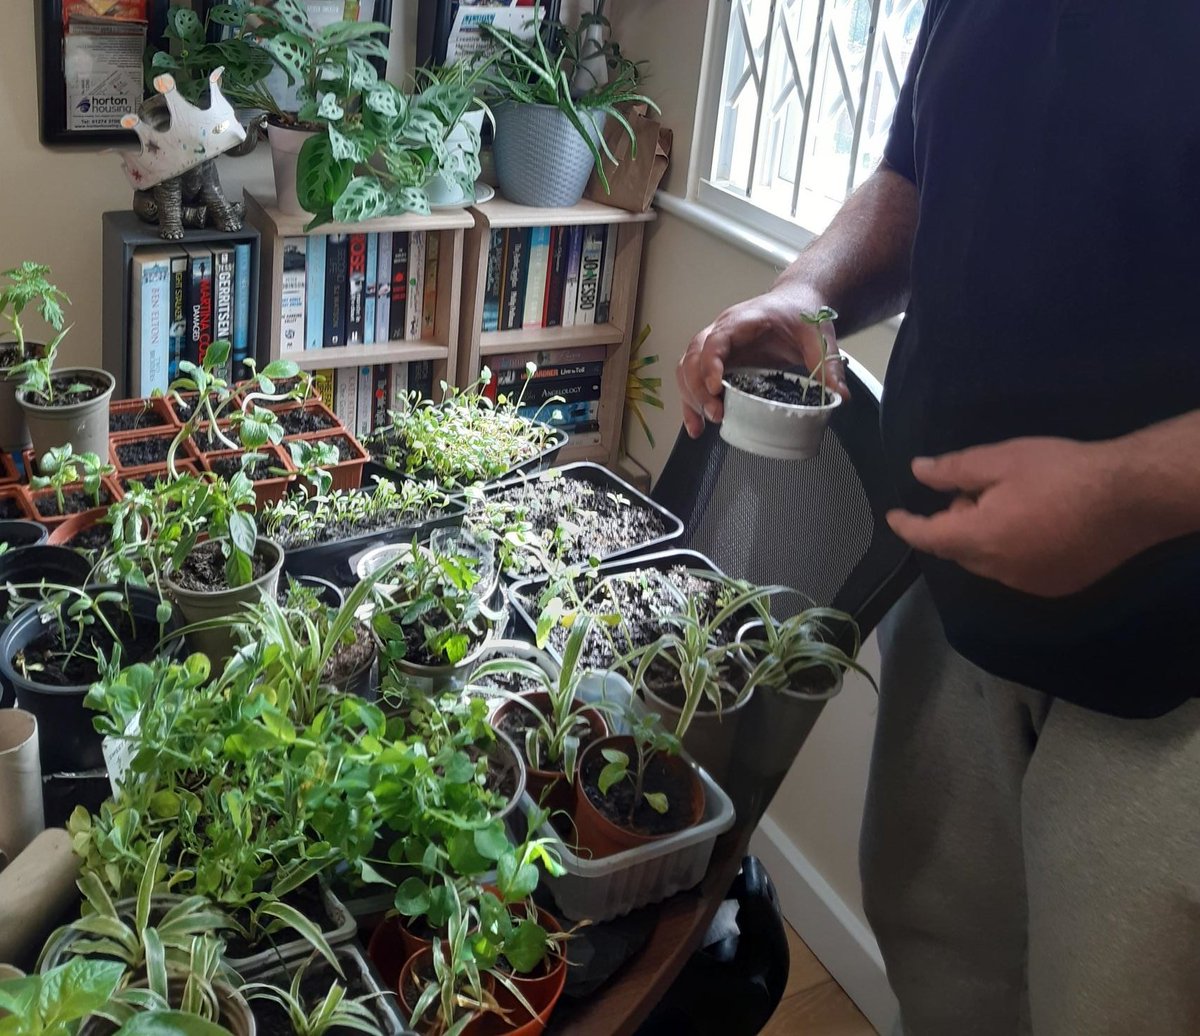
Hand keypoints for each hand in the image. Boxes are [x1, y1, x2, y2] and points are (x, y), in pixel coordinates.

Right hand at [677, 286, 849, 437]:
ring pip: (687, 369)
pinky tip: (695, 426)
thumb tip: (840, 394)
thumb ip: (826, 363)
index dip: (710, 363)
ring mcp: (716, 346)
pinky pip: (693, 379)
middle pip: (694, 357)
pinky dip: (690, 402)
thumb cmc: (801, 313)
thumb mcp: (818, 335)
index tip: (716, 387)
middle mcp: (722, 331)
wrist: (797, 302)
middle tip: (716, 414)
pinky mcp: (717, 361)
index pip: (716, 339)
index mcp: (743, 321)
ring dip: (690, 397)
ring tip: (702, 425)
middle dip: (698, 388)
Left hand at [885, 437, 1150, 596]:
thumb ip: (955, 471)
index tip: (893, 517)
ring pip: (988, 562)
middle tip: (976, 491)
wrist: (1132, 498)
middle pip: (958, 550)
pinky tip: (1034, 525)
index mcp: (978, 539)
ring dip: (984, 538)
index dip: (907, 526)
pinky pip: (1018, 571)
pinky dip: (1012, 551)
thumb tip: (918, 471)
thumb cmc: (1062, 472)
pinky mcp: (1057, 587)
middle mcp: (998, 570)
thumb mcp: (1001, 460)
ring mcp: (1029, 584)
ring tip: (1008, 503)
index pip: (927, 538)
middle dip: (955, 523)